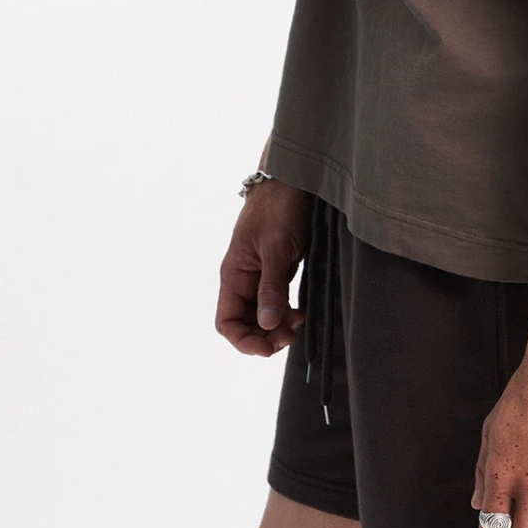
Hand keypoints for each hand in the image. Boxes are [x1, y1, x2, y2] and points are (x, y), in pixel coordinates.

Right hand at [215, 168, 312, 356]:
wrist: (293, 179)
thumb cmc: (278, 208)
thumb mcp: (275, 248)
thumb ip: (271, 287)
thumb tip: (267, 325)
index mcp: (234, 275)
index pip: (226, 321)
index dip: (243, 340)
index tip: (269, 348)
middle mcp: (243, 279)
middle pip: (245, 323)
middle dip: (265, 336)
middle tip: (292, 335)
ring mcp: (261, 275)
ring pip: (263, 315)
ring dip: (278, 326)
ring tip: (300, 323)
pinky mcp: (278, 269)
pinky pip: (277, 301)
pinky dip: (287, 312)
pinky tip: (301, 313)